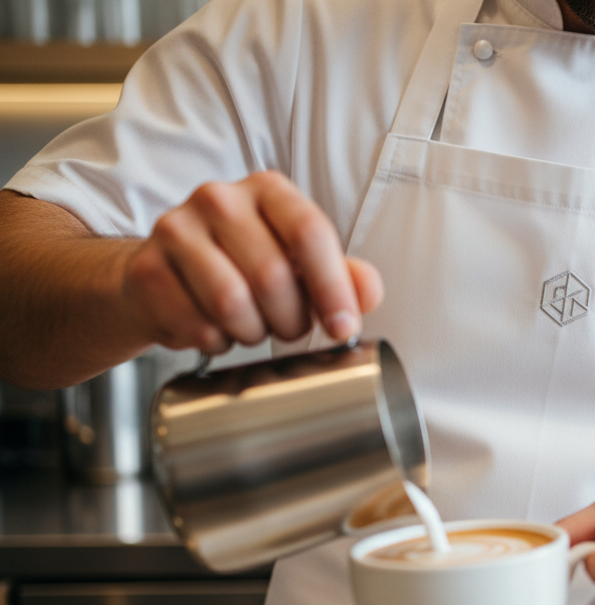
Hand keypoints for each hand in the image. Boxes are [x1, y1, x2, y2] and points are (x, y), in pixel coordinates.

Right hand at [121, 171, 381, 352]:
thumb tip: (367, 294)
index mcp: (267, 190)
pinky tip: (215, 330)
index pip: (309, 232)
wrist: (164, 277)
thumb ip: (342, 275)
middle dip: (291, 320)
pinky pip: (195, 324)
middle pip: (272, 274)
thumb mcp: (300, 265)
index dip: (332, 287)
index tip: (343, 326)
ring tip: (252, 328)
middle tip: (289, 328)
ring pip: (231, 303)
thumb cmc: (243, 268)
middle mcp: (219, 199)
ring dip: (252, 333)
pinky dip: (214, 341)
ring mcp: (175, 229)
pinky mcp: (146, 268)